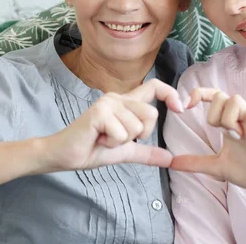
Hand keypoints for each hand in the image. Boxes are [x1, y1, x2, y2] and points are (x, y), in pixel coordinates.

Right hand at [35, 78, 184, 172]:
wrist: (64, 155)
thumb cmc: (91, 149)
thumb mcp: (125, 151)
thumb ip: (147, 152)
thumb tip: (170, 158)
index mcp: (125, 102)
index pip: (154, 87)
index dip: (170, 94)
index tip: (181, 109)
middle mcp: (117, 97)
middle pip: (151, 114)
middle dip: (140, 135)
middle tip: (117, 138)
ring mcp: (107, 103)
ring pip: (137, 128)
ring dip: (121, 142)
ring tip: (103, 138)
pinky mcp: (99, 112)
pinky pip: (122, 134)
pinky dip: (112, 144)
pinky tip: (97, 139)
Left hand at [170, 88, 245, 199]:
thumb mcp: (217, 167)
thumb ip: (195, 162)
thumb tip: (172, 163)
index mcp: (228, 122)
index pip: (213, 96)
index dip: (198, 94)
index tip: (185, 106)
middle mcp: (241, 117)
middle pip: (221, 96)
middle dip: (215, 115)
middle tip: (225, 135)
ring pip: (236, 99)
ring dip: (231, 119)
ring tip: (239, 137)